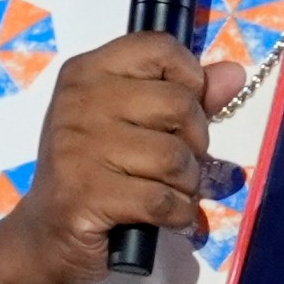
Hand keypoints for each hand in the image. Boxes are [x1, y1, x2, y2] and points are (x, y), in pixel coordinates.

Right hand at [0, 32, 246, 283]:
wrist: (48, 236)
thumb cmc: (95, 173)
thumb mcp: (135, 125)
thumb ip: (186, 96)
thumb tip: (235, 74)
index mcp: (88, 72)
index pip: (159, 47)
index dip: (190, 78)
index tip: (182, 111)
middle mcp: (78, 101)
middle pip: (179, 104)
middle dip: (195, 142)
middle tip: (178, 163)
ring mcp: (78, 148)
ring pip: (175, 157)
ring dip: (188, 185)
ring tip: (170, 192)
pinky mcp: (86, 194)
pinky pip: (163, 200)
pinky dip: (178, 215)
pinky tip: (167, 217)